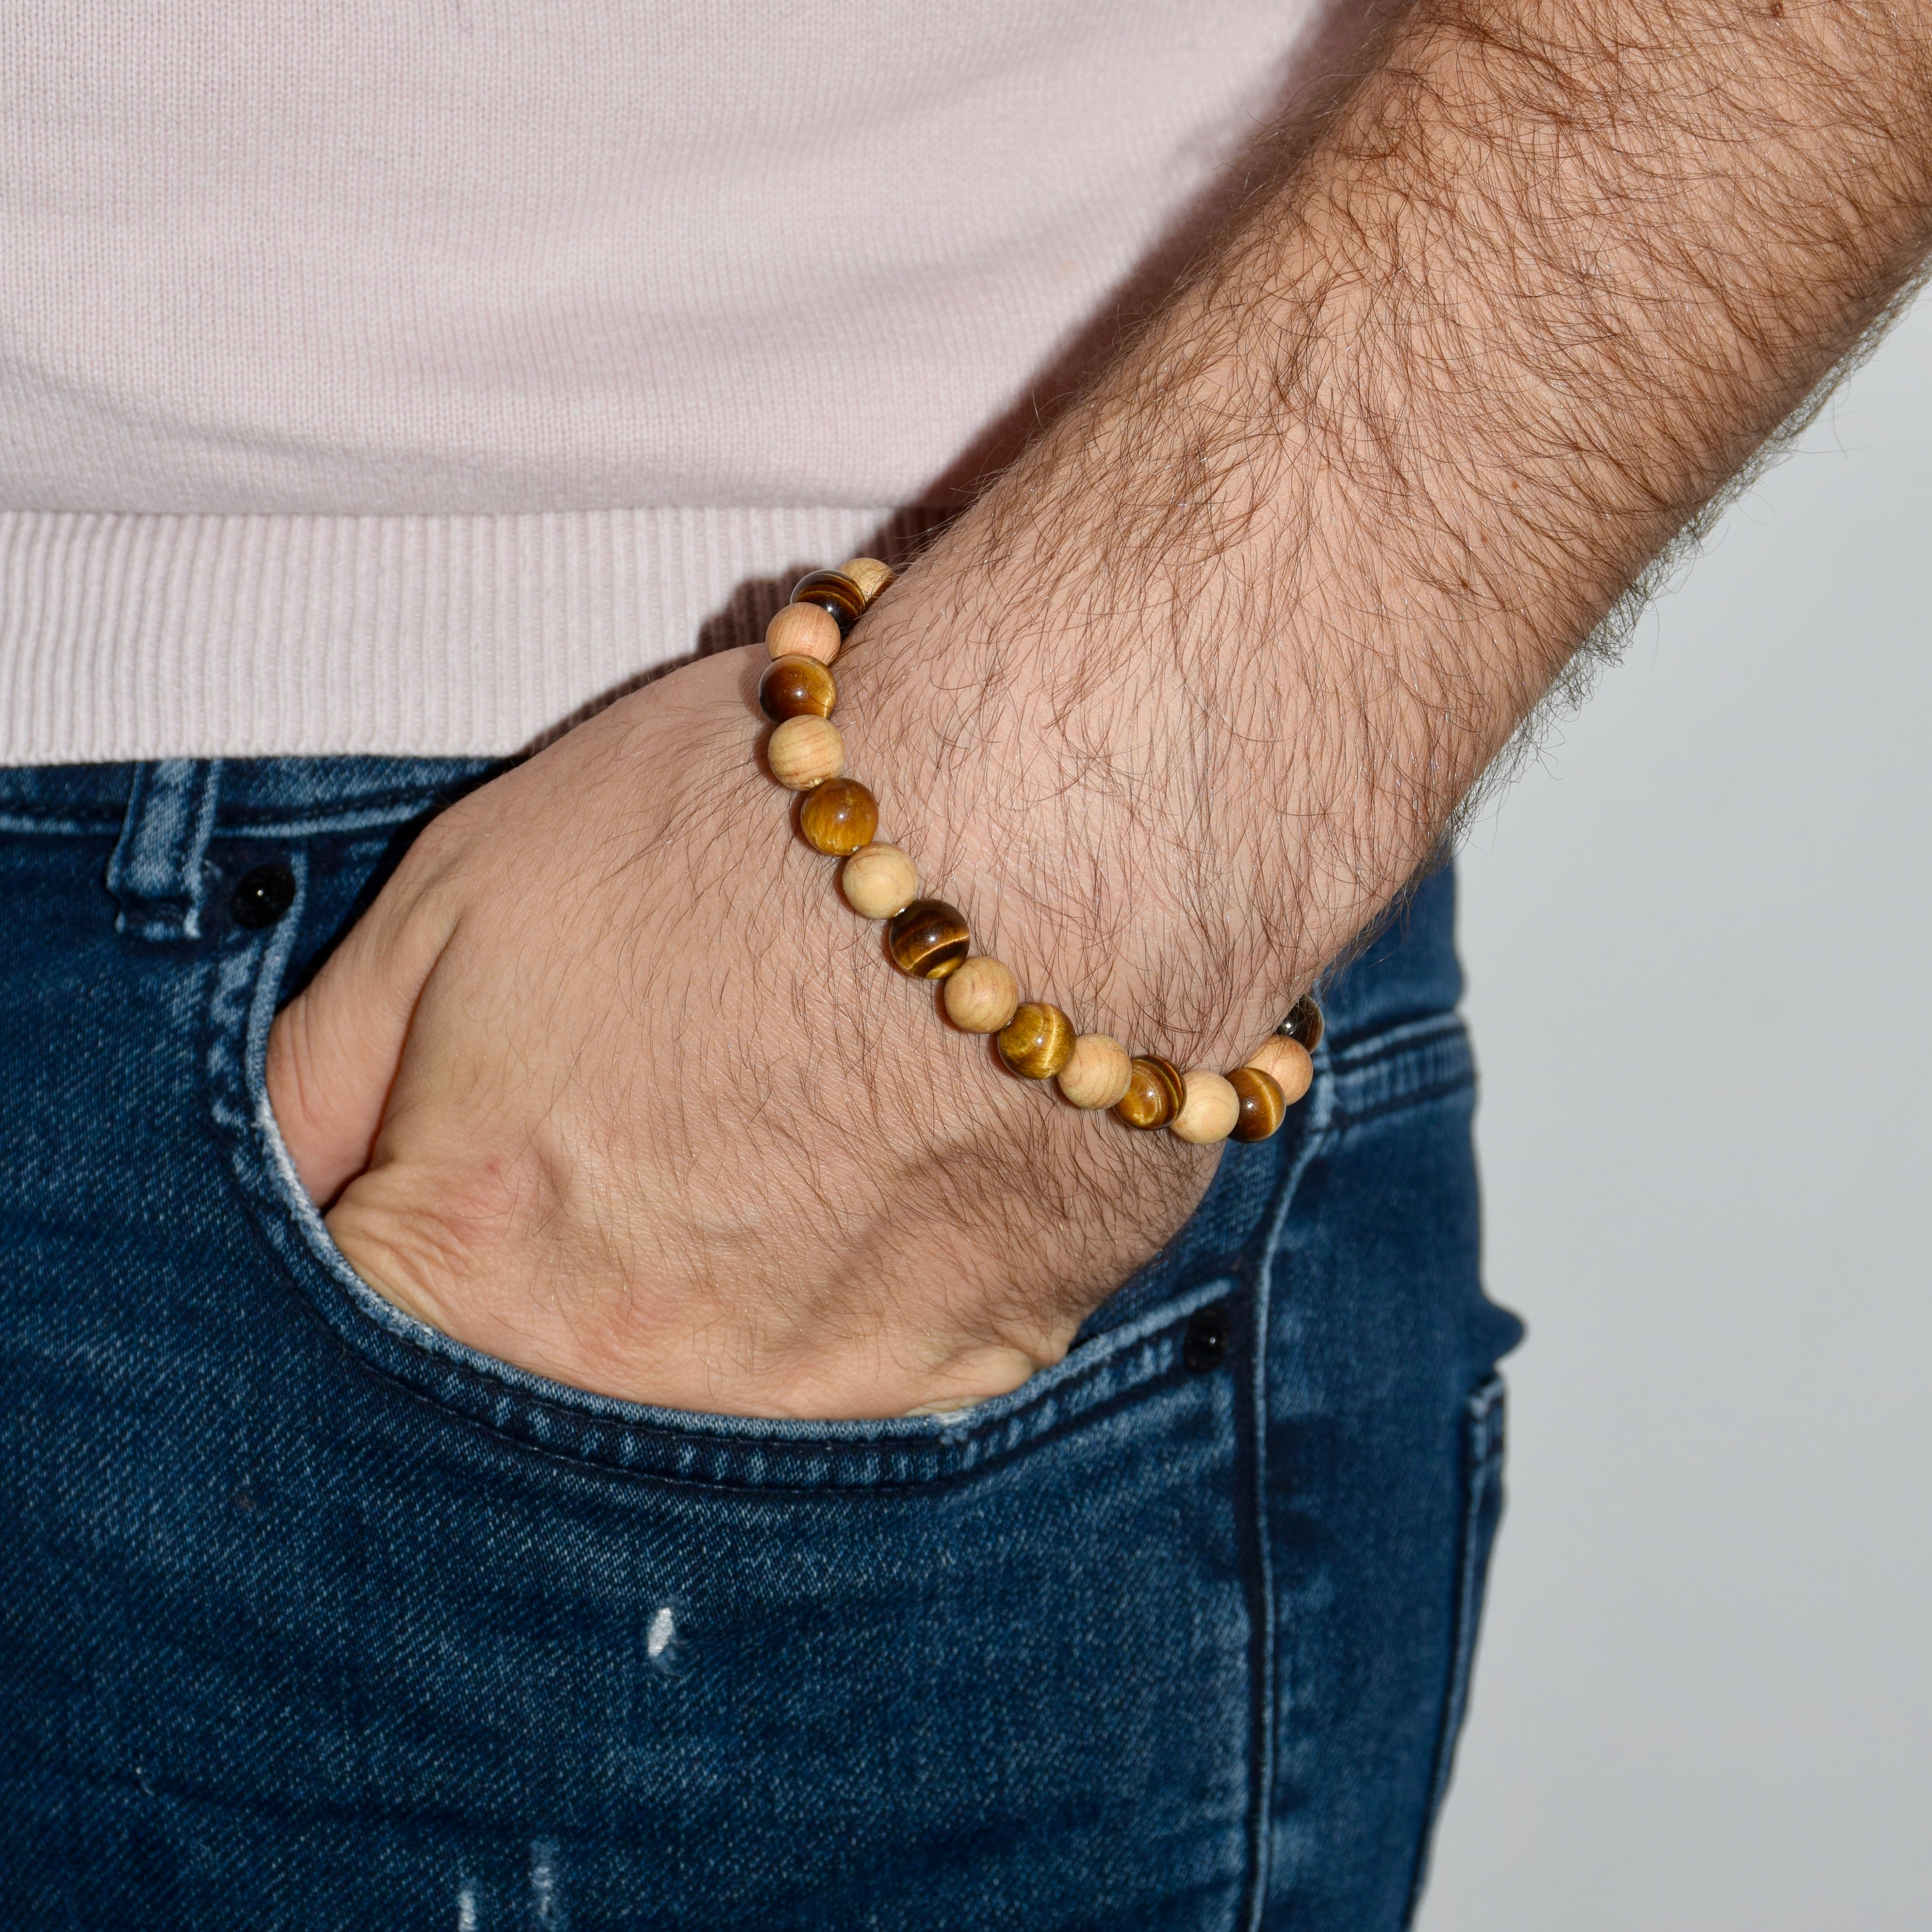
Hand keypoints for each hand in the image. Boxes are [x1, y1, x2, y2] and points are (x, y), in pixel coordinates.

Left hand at [265, 645, 1213, 1418]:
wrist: (1038, 815)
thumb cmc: (734, 832)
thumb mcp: (449, 903)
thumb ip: (314, 1080)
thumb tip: (272, 1193)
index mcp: (478, 1273)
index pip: (371, 1329)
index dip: (414, 1217)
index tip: (482, 1141)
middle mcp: (641, 1380)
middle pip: (549, 1385)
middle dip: (570, 1264)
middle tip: (659, 1119)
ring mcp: (822, 1395)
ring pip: (724, 1386)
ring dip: (731, 1277)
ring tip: (791, 1118)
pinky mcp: (980, 1366)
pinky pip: (887, 1367)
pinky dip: (876, 1283)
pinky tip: (901, 1162)